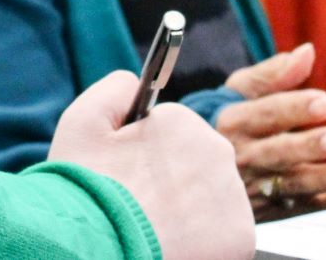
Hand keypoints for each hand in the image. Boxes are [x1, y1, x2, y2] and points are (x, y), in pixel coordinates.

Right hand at [49, 70, 254, 259]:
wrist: (98, 250)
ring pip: (212, 199)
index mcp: (183, 122)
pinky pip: (225, 234)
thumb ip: (115, 89)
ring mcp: (235, 197)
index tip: (130, 178)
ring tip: (155, 228)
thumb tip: (136, 82)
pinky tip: (175, 245)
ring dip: (190, 212)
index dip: (146, 159)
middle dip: (173, 183)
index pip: (173, 135)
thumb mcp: (82, 122)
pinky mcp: (244, 238)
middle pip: (197, 166)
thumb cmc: (88, 194)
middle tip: (141, 205)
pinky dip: (205, 243)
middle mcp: (218, 153)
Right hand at [216, 42, 325, 220]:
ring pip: (290, 185)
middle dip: (307, 147)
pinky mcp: (269, 209)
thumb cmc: (228, 118)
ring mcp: (254, 187)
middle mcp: (241, 156)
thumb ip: (274, 73)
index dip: (295, 109)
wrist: (199, 165)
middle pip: (277, 153)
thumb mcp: (240, 91)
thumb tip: (308, 51)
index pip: (265, 114)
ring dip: (322, 180)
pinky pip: (303, 209)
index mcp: (233, 121)